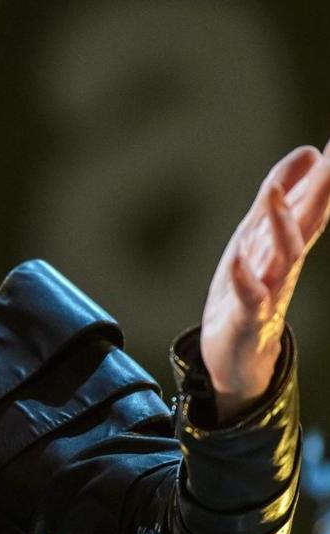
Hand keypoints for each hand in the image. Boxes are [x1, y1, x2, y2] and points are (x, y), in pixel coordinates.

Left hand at [201, 142, 329, 420]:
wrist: (237, 355)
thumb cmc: (247, 291)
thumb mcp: (258, 237)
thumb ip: (281, 197)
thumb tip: (308, 154)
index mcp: (287, 243)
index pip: (314, 201)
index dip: (328, 171)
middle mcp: (285, 264)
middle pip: (308, 221)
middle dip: (322, 188)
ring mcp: (270, 291)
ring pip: (283, 256)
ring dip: (280, 224)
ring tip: (273, 192)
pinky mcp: (248, 318)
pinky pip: (249, 297)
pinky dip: (243, 277)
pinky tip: (237, 259)